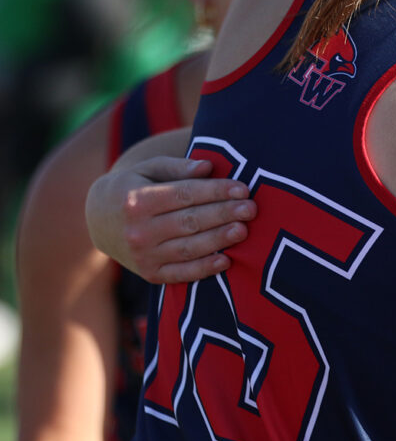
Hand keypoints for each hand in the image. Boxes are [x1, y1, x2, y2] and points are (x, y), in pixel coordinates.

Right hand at [85, 156, 256, 283]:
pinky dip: (203, 269)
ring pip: (188, 248)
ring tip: (243, 230)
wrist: (98, 220)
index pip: (185, 194)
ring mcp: (143, 255)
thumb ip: (178, 167)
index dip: (216, 191)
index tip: (242, 188)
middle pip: (189, 221)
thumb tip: (208, 166)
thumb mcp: (149, 169)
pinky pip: (180, 273)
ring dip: (218, 240)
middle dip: (223, 214)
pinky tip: (225, 260)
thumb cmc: (134, 187)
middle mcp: (138, 230)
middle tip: (251, 209)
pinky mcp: (149, 273)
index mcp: (137, 200)